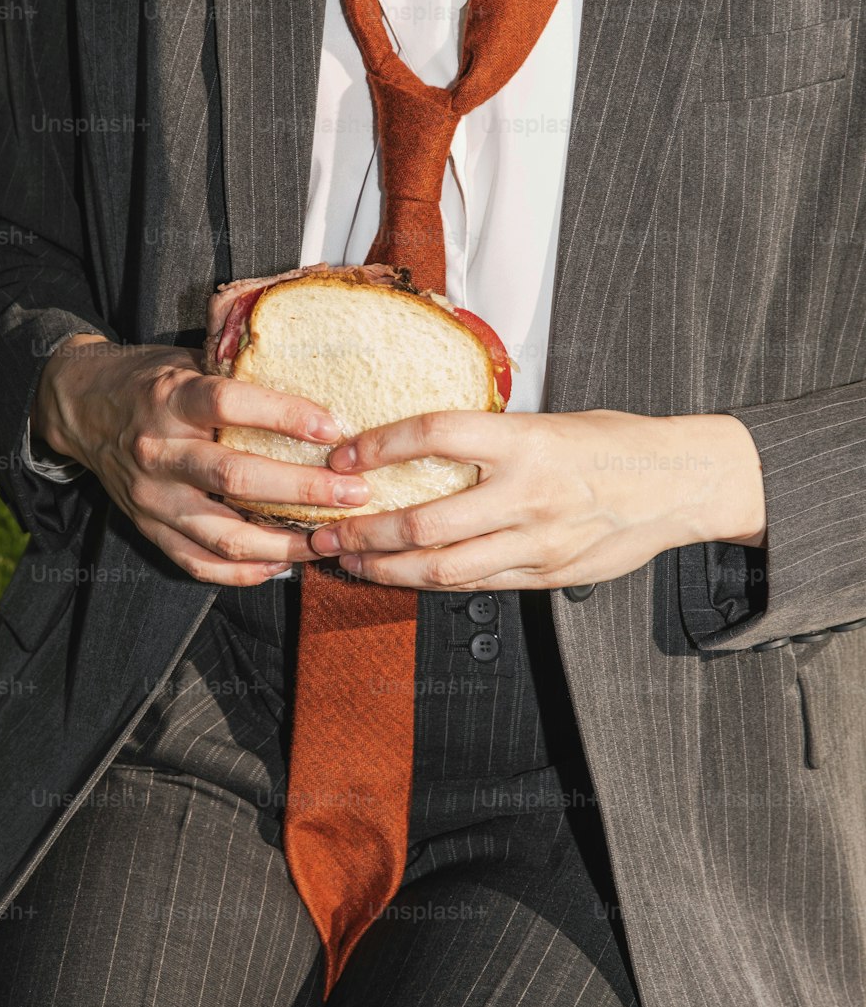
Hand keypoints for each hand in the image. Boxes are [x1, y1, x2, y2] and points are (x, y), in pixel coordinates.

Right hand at [30, 335, 370, 584]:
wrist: (81, 408)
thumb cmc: (152, 380)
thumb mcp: (187, 358)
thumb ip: (236, 365)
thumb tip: (310, 357)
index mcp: (170, 397)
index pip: (228, 403)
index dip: (284, 414)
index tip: (332, 427)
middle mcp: (158, 450)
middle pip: (235, 477)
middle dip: (304, 489)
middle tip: (354, 493)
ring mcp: (151, 497)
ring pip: (223, 534)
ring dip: (283, 544)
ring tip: (328, 541)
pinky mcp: (147, 529)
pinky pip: (197, 564)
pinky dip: (242, 573)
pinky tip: (281, 566)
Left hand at [307, 408, 766, 589]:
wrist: (678, 484)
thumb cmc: (612, 443)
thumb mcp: (551, 422)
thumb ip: (492, 438)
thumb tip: (423, 444)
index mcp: (527, 441)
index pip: (437, 436)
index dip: (380, 446)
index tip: (344, 453)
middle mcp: (529, 494)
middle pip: (427, 521)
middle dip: (366, 530)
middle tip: (327, 530)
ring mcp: (538, 541)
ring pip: (444, 568)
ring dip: (387, 567)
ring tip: (352, 561)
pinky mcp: (546, 575)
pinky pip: (475, 585)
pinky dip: (430, 582)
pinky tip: (402, 576)